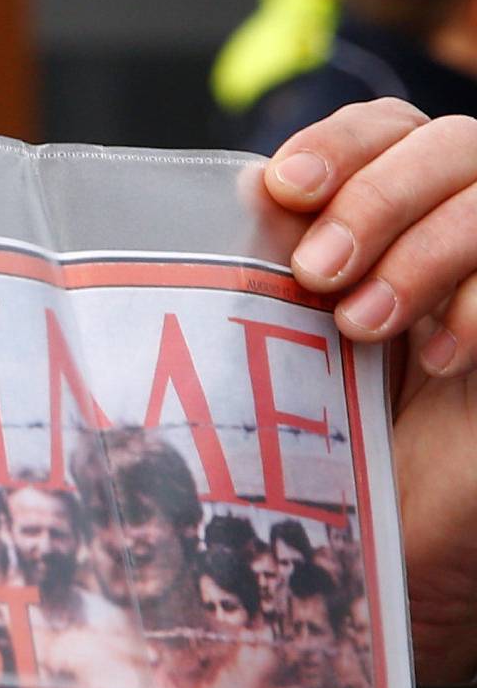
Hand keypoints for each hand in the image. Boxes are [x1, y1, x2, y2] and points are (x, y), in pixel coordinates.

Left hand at [262, 102, 476, 679]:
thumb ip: (266, 277)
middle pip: (445, 143)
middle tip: (317, 271)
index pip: (384, 129)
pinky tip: (441, 360)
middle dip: (375, 196)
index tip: (283, 186)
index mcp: (388, 219)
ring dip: (423, 247)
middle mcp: (455, 232)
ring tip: (360, 325)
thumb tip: (232, 199)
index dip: (341, 141)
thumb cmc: (332, 456)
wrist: (405, 557)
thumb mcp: (283, 356)